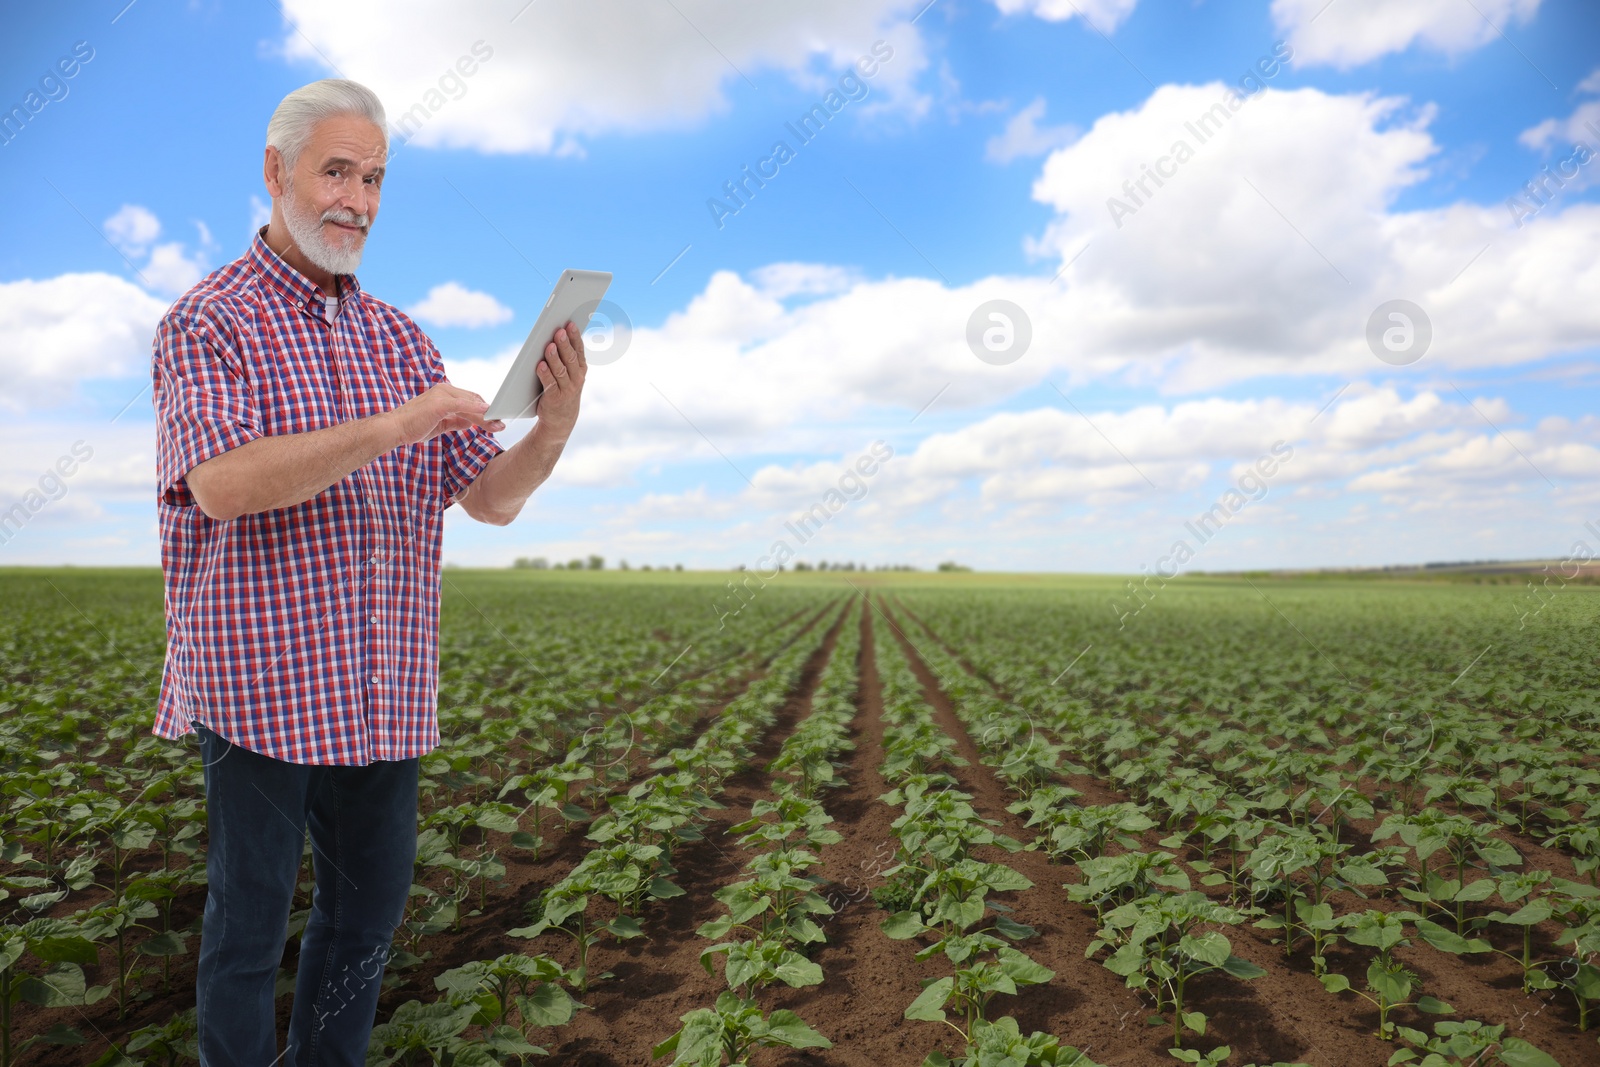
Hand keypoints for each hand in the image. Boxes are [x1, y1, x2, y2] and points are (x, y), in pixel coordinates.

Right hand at [388, 383, 504, 445]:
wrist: (395, 429)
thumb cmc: (415, 426)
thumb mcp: (441, 424)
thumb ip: (455, 421)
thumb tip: (470, 422)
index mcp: (444, 393)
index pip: (470, 399)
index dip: (484, 409)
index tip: (495, 420)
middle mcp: (444, 389)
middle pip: (474, 400)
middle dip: (489, 414)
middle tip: (501, 425)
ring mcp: (441, 394)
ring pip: (470, 404)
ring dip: (486, 416)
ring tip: (497, 426)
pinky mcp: (439, 403)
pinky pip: (462, 405)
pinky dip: (476, 409)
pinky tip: (487, 413)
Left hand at [534, 321, 585, 435]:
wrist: (560, 419)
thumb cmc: (561, 389)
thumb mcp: (568, 373)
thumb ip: (565, 356)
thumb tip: (558, 333)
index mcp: (580, 369)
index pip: (579, 350)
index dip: (575, 336)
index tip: (570, 323)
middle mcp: (576, 379)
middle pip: (570, 358)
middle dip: (565, 343)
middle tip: (559, 331)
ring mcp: (567, 389)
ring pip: (561, 370)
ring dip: (555, 357)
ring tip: (549, 345)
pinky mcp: (555, 399)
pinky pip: (549, 384)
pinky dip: (545, 373)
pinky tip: (540, 364)